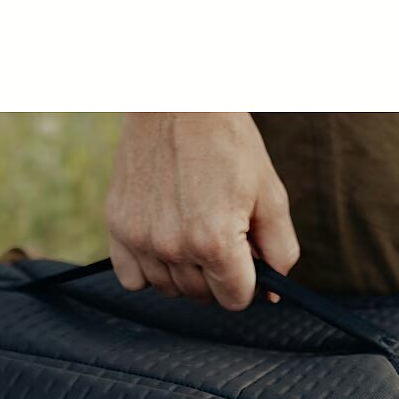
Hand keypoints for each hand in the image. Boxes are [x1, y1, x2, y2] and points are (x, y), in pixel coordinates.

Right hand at [105, 112, 299, 310]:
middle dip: (217, 274)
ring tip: (191, 229)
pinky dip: (148, 269)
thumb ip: (279, 250)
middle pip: (202, 296)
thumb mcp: (271, 194)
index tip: (244, 256)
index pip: (235, 299)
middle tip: (219, 232)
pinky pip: (132, 279)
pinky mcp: (118, 227)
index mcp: (215, 241)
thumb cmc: (228, 142)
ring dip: (184, 272)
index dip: (246, 281)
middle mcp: (174, 246)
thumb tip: (271, 295)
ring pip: (168, 289)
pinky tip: (163, 240)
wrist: (179, 99)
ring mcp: (142, 238)